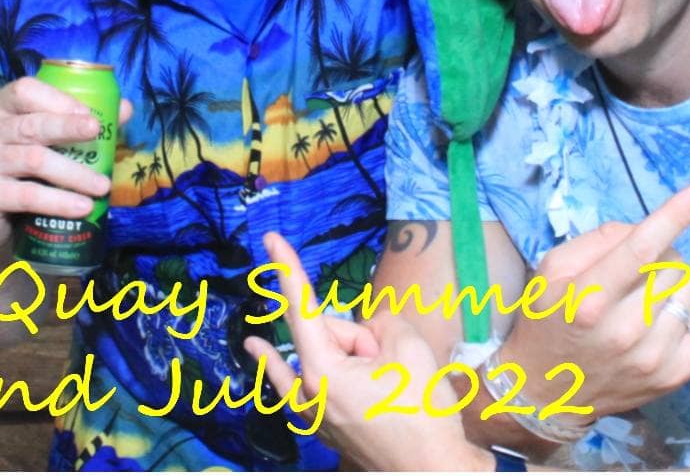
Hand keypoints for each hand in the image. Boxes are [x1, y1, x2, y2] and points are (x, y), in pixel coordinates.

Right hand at [0, 82, 131, 255]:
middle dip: (67, 128)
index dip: (58, 100)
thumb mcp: (47, 142)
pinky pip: (27, 196)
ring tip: (102, 186)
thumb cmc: (21, 169)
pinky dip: (58, 202)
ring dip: (73, 173)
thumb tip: (124, 108)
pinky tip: (82, 207)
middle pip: (31, 125)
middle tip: (97, 134)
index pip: (25, 91)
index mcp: (0, 105)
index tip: (90, 115)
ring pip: (34, 161)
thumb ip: (81, 123)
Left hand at [245, 231, 491, 471]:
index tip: (268, 237)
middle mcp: (308, 394)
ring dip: (342, 350)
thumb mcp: (410, 348)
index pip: (303, 307)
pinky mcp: (324, 427)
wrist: (434, 472)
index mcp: (323, 372)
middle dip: (359, 336)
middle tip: (394, 364)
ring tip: (381, 375)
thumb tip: (369, 332)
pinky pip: (300, 383)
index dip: (287, 268)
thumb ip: (382, 321)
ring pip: (322, 357)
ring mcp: (313, 415)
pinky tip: (255, 346)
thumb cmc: (423, 414)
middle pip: (326, 335)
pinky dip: (280, 365)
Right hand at [499, 183, 689, 422]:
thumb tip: (649, 229)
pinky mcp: (676, 374)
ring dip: (677, 283)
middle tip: (636, 271)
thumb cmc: (547, 320)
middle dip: (662, 256)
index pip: (640, 249)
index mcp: (588, 298)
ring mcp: (654, 356)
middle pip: (672, 267)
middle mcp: (624, 330)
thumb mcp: (552, 268)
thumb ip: (598, 240)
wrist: (544, 389)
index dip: (675, 216)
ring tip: (648, 298)